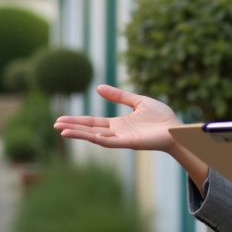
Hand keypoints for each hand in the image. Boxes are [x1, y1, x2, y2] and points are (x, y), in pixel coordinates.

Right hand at [54, 84, 179, 152]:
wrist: (176, 128)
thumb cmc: (161, 117)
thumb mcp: (137, 101)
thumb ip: (119, 96)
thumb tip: (98, 88)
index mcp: (118, 124)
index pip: (93, 123)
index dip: (77, 121)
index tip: (61, 119)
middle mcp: (117, 132)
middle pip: (90, 130)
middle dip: (73, 128)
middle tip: (55, 125)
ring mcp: (122, 139)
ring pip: (96, 137)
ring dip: (80, 134)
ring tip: (62, 131)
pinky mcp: (130, 143)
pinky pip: (110, 142)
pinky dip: (97, 138)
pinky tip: (86, 135)